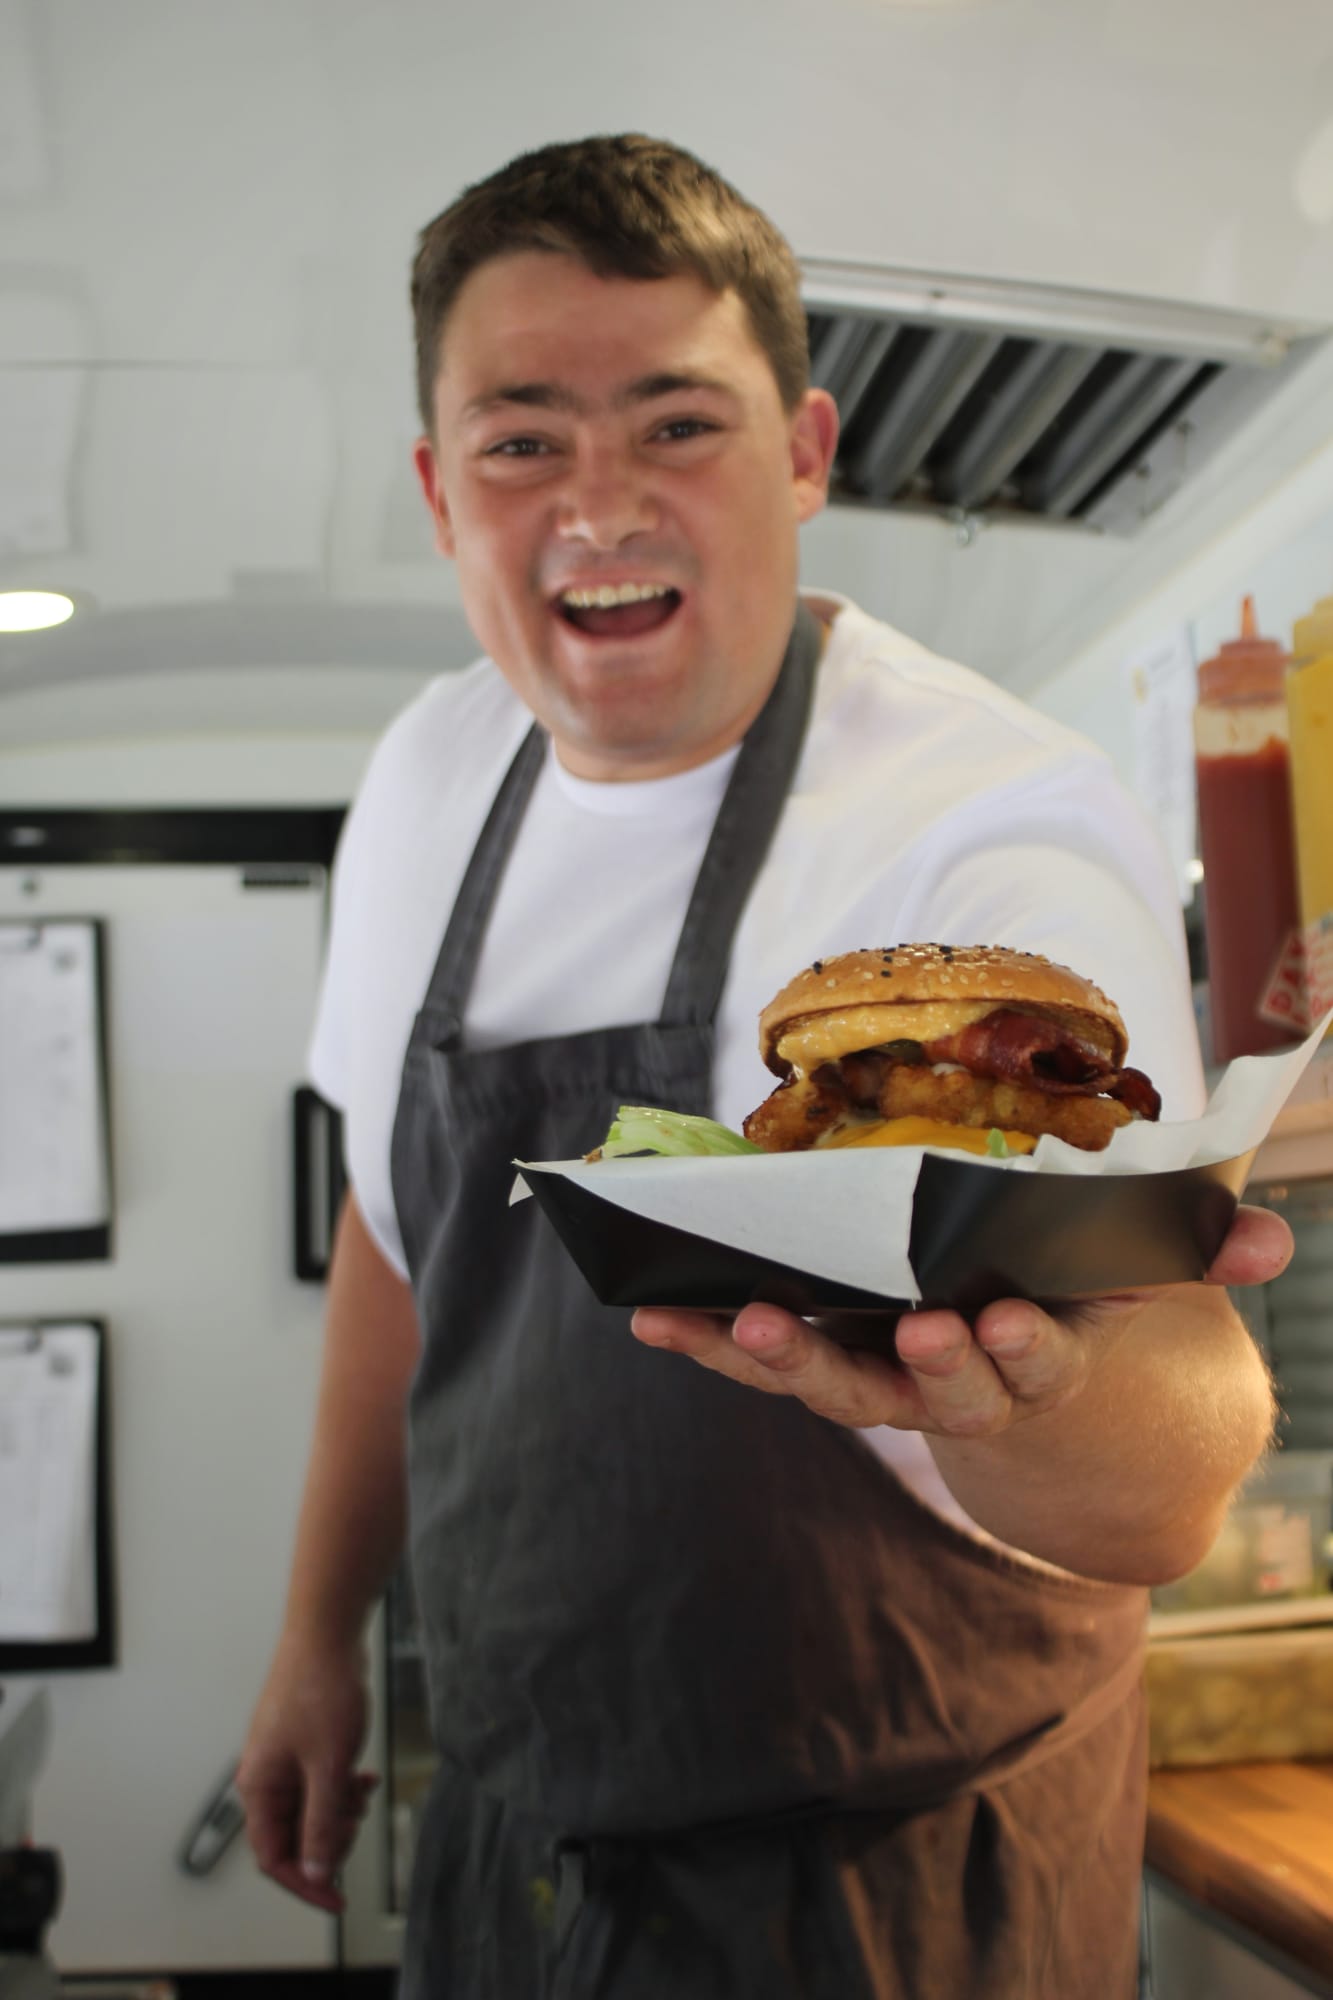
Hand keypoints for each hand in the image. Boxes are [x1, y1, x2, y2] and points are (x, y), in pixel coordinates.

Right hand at [236, 1636, 376, 1913]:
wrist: (327, 1632)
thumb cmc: (319, 1689)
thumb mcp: (328, 1766)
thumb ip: (322, 1823)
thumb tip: (318, 1870)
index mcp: (259, 1786)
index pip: (273, 1858)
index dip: (306, 1883)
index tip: (337, 1899)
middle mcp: (265, 1775)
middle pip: (293, 1836)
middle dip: (330, 1836)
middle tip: (357, 1820)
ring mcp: (283, 1758)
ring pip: (310, 1808)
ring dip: (340, 1809)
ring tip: (361, 1789)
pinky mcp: (302, 1742)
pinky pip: (320, 1782)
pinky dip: (342, 1785)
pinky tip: (362, 1775)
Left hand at [631, 1202, 1293, 1436]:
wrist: (1059, 1412)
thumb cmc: (1101, 1307)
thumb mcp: (1159, 1279)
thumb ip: (1207, 1257)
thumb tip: (1275, 1240)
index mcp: (1044, 1360)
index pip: (1038, 1364)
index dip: (1023, 1351)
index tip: (1006, 1324)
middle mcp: (963, 1386)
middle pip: (931, 1392)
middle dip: (914, 1366)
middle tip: (897, 1331)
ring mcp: (889, 1383)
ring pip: (834, 1387)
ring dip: (780, 1360)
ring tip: (729, 1322)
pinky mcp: (830, 1367)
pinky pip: (768, 1364)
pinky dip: (711, 1346)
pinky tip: (651, 1316)